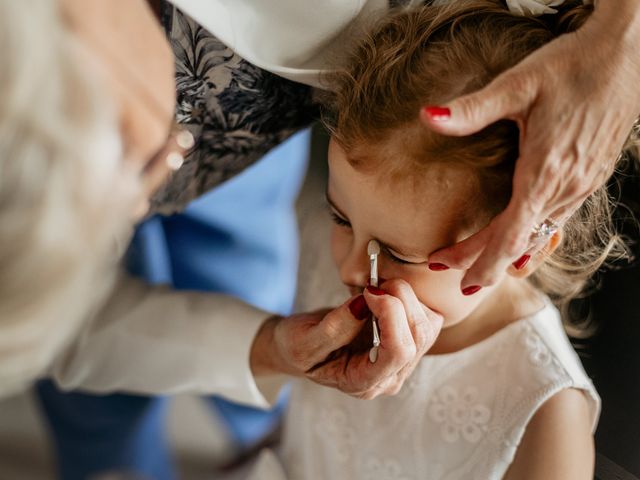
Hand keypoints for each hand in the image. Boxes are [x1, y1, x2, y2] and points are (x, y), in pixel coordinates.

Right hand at [250, 279, 442, 398]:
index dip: (391, 315)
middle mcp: (390, 376)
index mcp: (363, 382)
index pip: (397, 353)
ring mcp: (403, 362)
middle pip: (417, 336)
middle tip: (373, 283)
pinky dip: (412, 299)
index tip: (369, 292)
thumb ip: (333, 328)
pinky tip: (386, 294)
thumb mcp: (303, 340)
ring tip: (377, 287)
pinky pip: (428, 318)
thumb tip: (364, 304)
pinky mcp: (409, 343)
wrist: (303, 345)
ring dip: (408, 298)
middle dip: (401, 300)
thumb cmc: (298, 346)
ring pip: (427, 326)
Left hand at [421, 1, 639, 291]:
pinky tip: (518, 242)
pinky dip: (531, 239)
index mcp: (546, 171)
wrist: (629, 54)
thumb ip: (472, 108)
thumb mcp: (518, 83)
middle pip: (519, 242)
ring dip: (505, 253)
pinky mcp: (590, 178)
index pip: (509, 235)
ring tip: (476, 264)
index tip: (454, 275)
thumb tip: (428, 117)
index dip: (480, 259)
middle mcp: (567, 187)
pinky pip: (557, 222)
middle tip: (446, 270)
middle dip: (482, 262)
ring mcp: (583, 186)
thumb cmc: (573, 66)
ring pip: (539, 236)